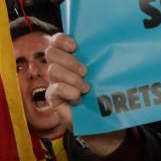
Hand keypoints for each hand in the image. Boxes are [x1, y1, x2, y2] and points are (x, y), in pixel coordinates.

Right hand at [45, 33, 125, 154]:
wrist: (103, 120)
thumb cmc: (103, 93)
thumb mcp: (103, 73)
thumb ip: (99, 59)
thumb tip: (109, 44)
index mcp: (69, 57)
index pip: (56, 41)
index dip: (62, 40)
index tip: (76, 46)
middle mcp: (59, 67)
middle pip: (51, 53)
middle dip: (69, 60)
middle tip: (85, 71)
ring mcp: (54, 82)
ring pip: (53, 70)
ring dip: (71, 77)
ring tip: (86, 88)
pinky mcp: (53, 99)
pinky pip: (54, 89)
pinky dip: (67, 91)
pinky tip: (78, 97)